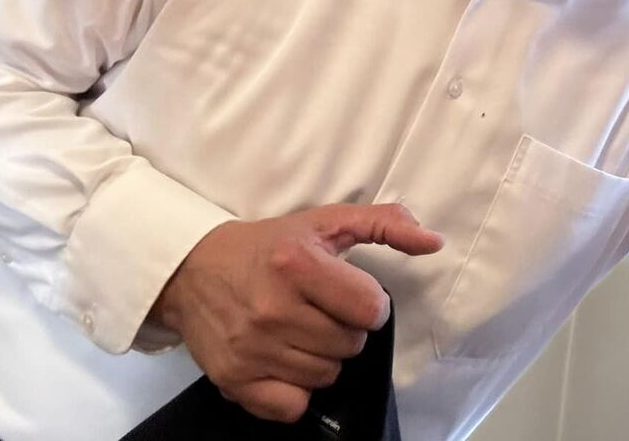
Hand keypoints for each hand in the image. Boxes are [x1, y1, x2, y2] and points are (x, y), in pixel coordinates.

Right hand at [151, 202, 443, 421]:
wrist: (194, 269)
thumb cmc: (269, 246)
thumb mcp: (326, 222)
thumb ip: (385, 224)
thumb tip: (434, 242)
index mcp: (298, 264)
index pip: (371, 309)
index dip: (369, 305)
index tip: (350, 294)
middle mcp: (273, 309)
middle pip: (350, 346)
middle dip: (345, 330)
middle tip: (319, 311)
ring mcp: (252, 348)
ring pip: (326, 375)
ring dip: (323, 357)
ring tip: (301, 331)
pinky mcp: (235, 380)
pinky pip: (293, 406)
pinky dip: (296, 390)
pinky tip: (285, 360)